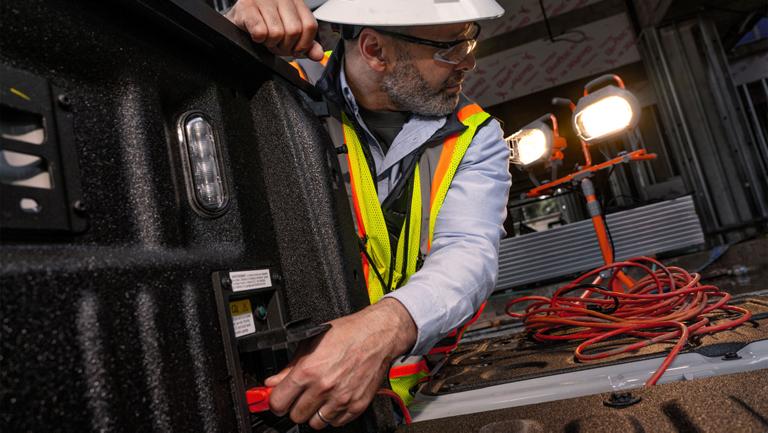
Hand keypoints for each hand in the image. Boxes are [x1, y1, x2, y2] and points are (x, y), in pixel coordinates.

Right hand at [225, 0, 324, 60]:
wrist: (238, 19)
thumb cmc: (264, 24)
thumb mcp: (289, 33)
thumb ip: (305, 44)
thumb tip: (318, 55)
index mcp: (295, 1)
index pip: (310, 25)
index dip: (303, 43)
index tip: (295, 48)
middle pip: (294, 30)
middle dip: (285, 46)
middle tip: (276, 45)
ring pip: (277, 32)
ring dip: (270, 43)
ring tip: (266, 39)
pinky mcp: (246, 6)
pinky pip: (260, 31)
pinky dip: (259, 39)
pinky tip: (256, 35)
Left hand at [265, 298, 416, 428]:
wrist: (378, 336)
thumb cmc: (348, 334)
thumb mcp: (311, 342)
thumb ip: (290, 366)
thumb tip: (273, 381)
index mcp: (308, 371)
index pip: (278, 403)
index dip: (276, 401)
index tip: (279, 398)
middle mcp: (323, 388)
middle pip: (295, 416)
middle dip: (295, 407)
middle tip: (301, 396)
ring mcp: (341, 399)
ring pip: (315, 423)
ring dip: (314, 413)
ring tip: (319, 398)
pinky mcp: (356, 406)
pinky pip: (336, 422)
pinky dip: (333, 415)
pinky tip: (334, 399)